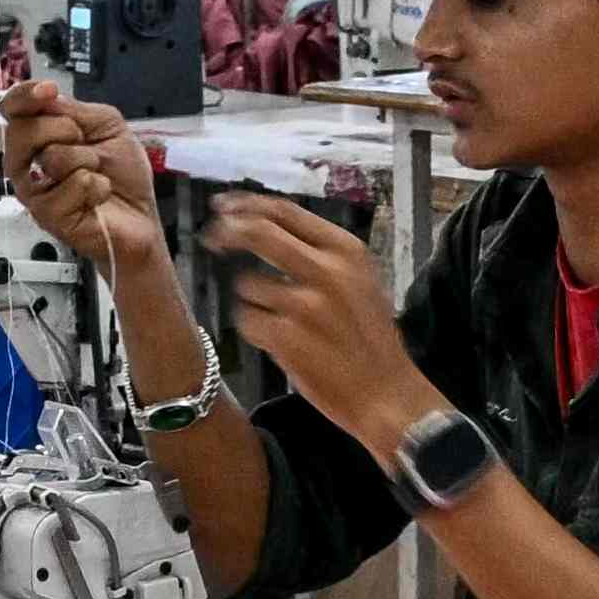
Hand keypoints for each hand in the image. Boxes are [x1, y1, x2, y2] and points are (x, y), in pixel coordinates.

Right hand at [0, 64, 152, 260]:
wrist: (140, 216)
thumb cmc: (122, 176)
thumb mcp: (107, 126)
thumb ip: (75, 110)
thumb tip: (48, 96)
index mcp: (40, 137)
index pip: (14, 109)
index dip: (25, 96)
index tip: (48, 90)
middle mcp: (29, 164)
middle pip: (19, 131)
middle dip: (61, 128)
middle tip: (83, 140)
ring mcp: (34, 192)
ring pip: (49, 157)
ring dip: (86, 159)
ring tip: (97, 172)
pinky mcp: (48, 217)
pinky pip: (71, 185)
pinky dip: (96, 186)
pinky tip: (98, 195)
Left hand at [197, 197, 423, 439]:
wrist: (385, 393)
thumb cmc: (370, 339)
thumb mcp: (359, 280)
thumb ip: (319, 253)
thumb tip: (265, 225)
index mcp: (346, 251)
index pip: (285, 211)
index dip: (247, 205)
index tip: (224, 206)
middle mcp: (326, 271)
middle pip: (258, 232)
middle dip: (227, 231)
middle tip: (212, 237)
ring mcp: (304, 304)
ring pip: (247, 285)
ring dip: (254, 301)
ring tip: (285, 324)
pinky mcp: (286, 338)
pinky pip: (248, 321)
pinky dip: (256, 331)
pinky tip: (283, 344)